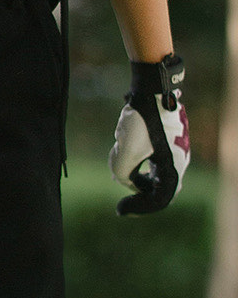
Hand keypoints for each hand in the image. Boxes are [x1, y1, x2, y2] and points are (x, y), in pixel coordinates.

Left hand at [111, 53, 188, 215]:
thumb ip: (121, 172)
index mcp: (174, 168)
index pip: (159, 199)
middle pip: (159, 187)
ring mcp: (175, 148)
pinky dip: (137, 156)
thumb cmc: (142, 120)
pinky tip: (122, 142)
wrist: (153, 87)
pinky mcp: (168, 137)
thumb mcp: (125, 151)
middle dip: (138, 190)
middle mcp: (179, 160)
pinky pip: (153, 155)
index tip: (120, 209)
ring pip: (154, 170)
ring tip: (117, 157)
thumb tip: (123, 179)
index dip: (139, 208)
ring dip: (135, 170)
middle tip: (122, 196)